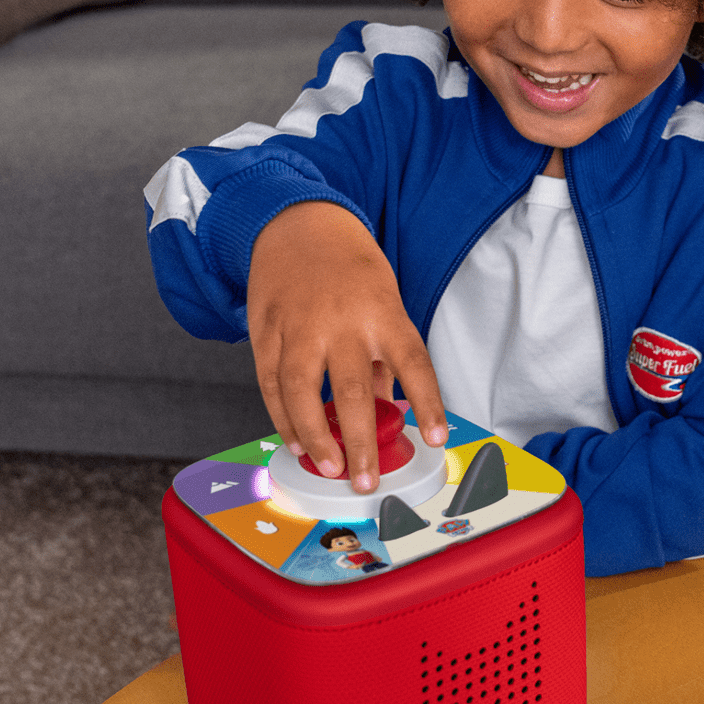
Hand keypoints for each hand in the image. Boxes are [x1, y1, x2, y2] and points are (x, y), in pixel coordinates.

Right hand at [247, 201, 447, 491]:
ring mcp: (300, 325)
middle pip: (351, 389)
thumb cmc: (350, 267)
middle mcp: (342, 320)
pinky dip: (281, 417)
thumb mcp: (384, 301)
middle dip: (360, 441)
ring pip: (300, 390)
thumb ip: (386, 360)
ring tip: (328, 466)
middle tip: (366, 480)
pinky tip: (295, 441)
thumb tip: (392, 413)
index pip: (414, 363)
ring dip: (313, 436)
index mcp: (383, 312)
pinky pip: (269, 383)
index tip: (437, 437)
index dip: (428, 403)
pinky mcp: (266, 330)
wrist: (298, 224)